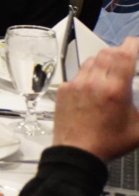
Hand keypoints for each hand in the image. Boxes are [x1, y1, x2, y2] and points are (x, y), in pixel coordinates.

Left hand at [53, 37, 138, 161]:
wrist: (77, 152)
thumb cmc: (108, 143)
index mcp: (114, 90)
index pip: (124, 57)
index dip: (132, 46)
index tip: (135, 43)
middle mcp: (93, 83)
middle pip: (107, 54)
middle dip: (118, 51)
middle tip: (126, 56)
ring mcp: (76, 85)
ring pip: (90, 60)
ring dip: (103, 60)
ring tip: (110, 68)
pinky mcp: (64, 90)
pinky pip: (77, 73)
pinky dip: (88, 73)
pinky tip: (93, 82)